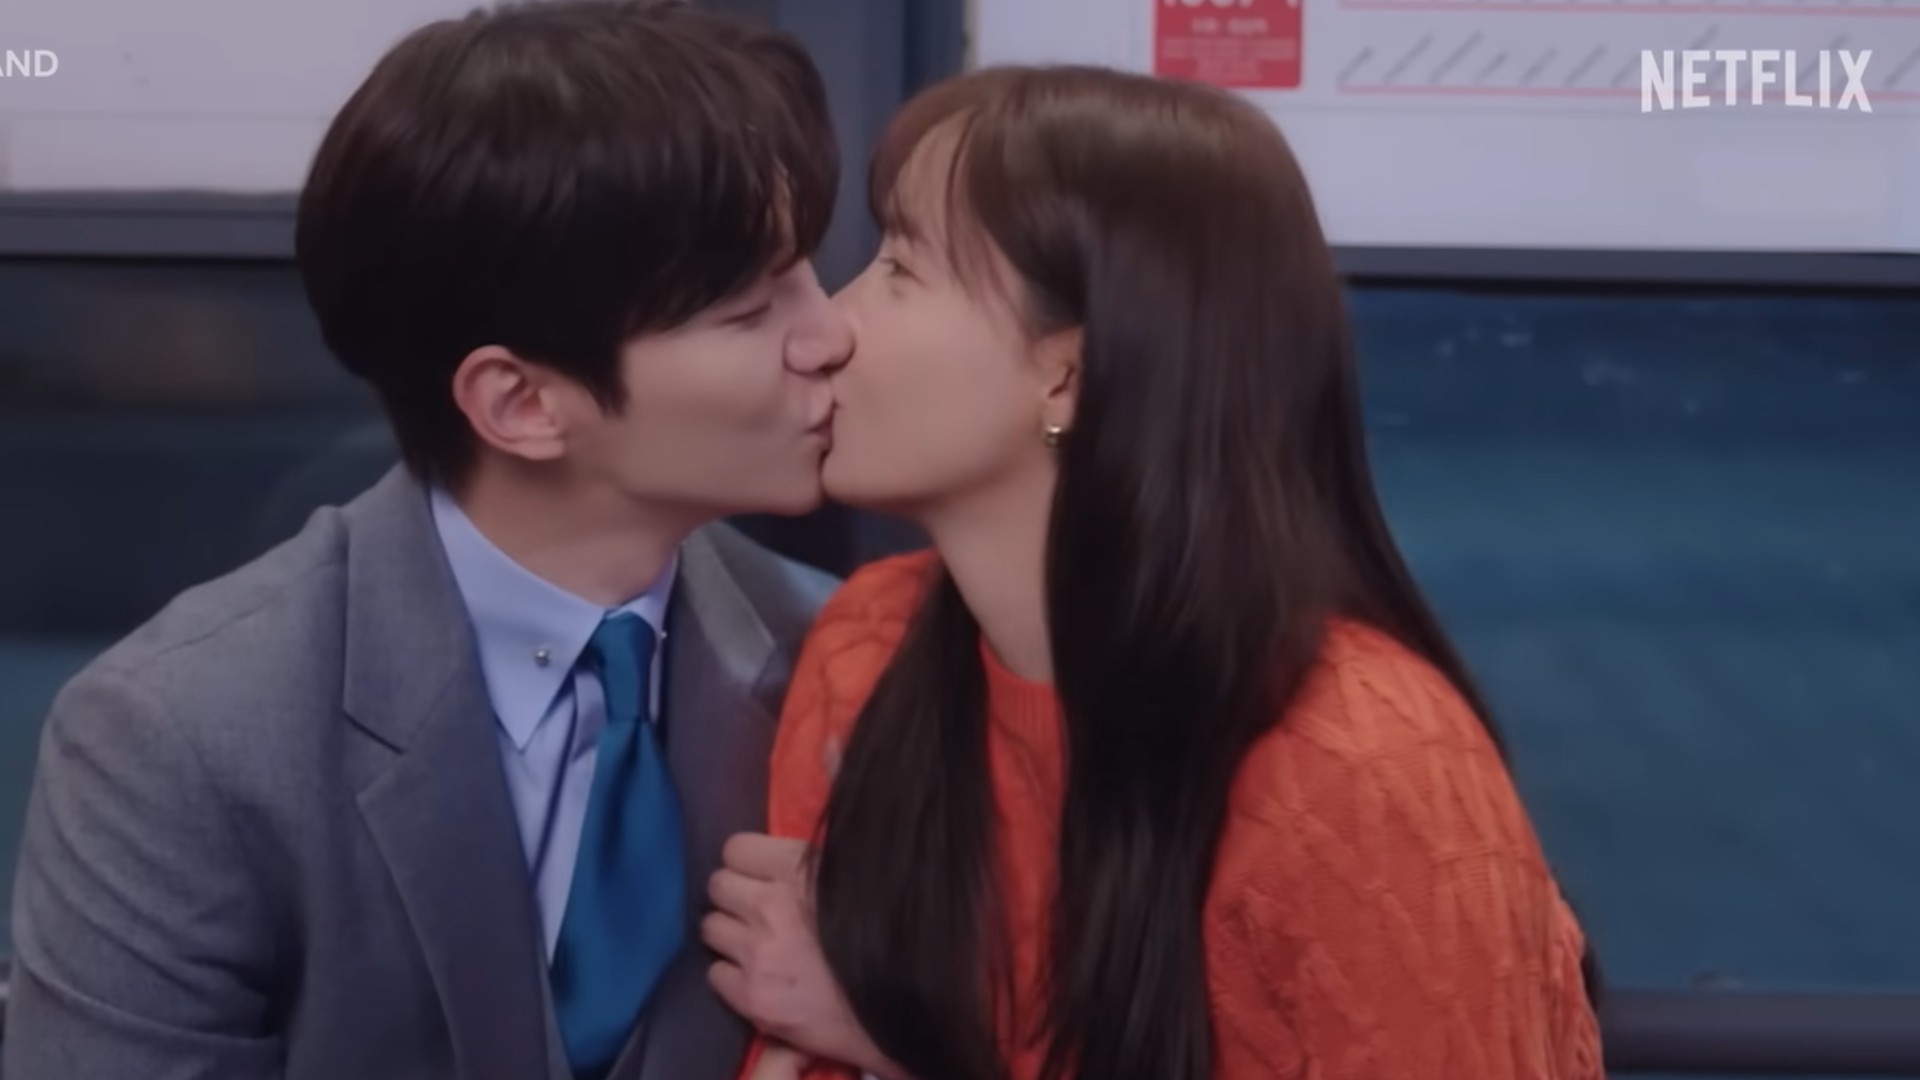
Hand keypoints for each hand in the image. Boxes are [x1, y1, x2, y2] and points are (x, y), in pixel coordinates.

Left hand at [704, 833, 899, 1077]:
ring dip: (730, 935)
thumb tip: (778, 855)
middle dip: (735, 897)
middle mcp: (771, 905)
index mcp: (799, 868)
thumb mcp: (853, 878)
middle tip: (758, 913)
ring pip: (711, 927)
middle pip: (717, 885)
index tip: (761, 878)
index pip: (735, 848)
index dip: (748, 864)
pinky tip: (759, 979)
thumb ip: (811, 863)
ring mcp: (757, 953)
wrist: (899, 1007)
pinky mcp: (751, 997)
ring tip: (757, 946)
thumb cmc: (883, 936)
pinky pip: (715, 974)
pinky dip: (733, 976)